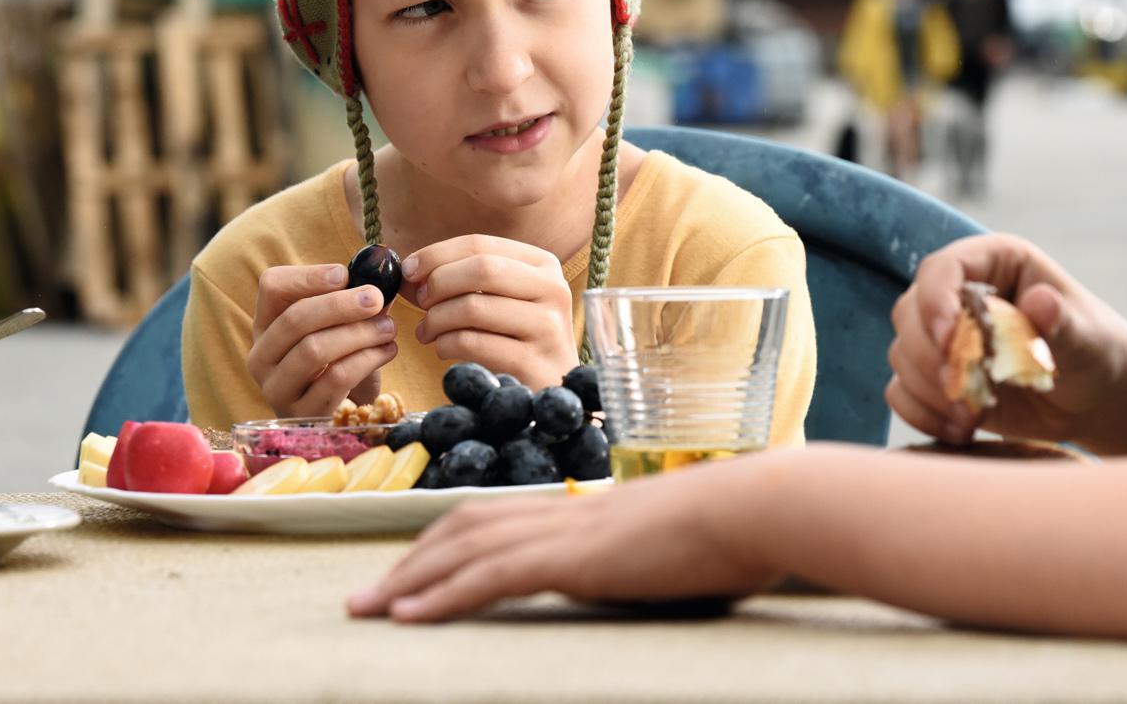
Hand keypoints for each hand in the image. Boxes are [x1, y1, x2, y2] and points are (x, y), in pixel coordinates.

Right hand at [246, 264, 399, 417]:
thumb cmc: (339, 360)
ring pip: (314, 350)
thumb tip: (378, 278)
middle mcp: (261, 356)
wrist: (343, 413)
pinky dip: (367, 360)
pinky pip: (336, 379)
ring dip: (358, 333)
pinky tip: (388, 350)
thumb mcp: (337, 326)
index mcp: (266, 324)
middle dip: (340, 305)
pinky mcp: (303, 415)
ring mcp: (277, 389)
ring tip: (388, 327)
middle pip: (294, 319)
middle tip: (376, 298)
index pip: (272, 286)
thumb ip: (351, 300)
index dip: (308, 276)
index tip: (344, 274)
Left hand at [347, 457, 780, 621]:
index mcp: (585, 511)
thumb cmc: (740, 530)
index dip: (445, 542)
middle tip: (363, 597)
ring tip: (366, 610)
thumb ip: (644, 554)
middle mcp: (564, 513)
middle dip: (407, 563)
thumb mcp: (679, 545)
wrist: (762, 508)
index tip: (411, 571)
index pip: (496, 518)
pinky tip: (408, 617)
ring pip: (464, 549)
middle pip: (463, 527)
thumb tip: (645, 568)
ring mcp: (567, 531)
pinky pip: (491, 577)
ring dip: (407, 581)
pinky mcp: (575, 559)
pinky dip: (442, 596)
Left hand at [406, 235, 576, 388]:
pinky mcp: (534, 363)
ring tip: (426, 331)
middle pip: (481, 269)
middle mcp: (554, 290)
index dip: (437, 254)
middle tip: (419, 302)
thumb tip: (408, 271)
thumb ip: (458, 279)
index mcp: (543, 265)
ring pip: (473, 307)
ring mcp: (548, 328)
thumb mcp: (497, 299)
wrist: (552, 388)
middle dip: (438, 283)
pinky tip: (441, 348)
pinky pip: (473, 343)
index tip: (409, 271)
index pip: (481, 244)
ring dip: (436, 318)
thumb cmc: (516, 338)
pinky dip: (445, 344)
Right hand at [886, 233, 1126, 449]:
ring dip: (929, 390)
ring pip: (902, 354)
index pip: (941, 269)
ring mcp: (942, 335)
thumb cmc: (1098, 355)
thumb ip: (1062, 322)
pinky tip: (961, 430)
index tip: (949, 339)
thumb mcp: (1087, 339)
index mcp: (995, 262)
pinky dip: (922, 414)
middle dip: (929, 355)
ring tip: (972, 416)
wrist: (1096, 399)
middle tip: (962, 388)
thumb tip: (1041, 301)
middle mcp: (959, 292)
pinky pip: (900, 391)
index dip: (935, 300)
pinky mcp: (935, 375)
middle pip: (910, 312)